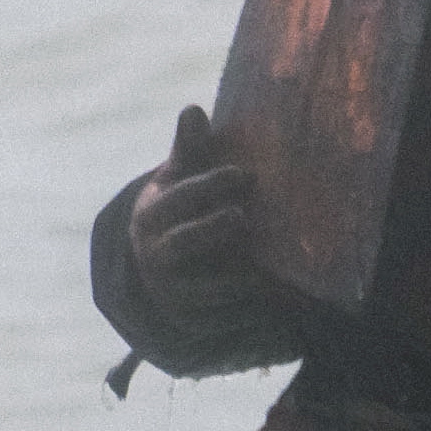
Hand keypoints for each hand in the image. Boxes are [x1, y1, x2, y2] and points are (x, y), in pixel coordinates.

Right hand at [129, 103, 264, 314]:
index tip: (246, 174)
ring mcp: (172, 292)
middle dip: (212, 230)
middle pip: (184, 244)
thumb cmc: (181, 209)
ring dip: (236, 278)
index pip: (178, 199)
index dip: (210, 186)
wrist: (160, 266)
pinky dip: (249, 313)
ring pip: (204, 289)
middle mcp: (155, 257)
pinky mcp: (192, 321)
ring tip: (271, 267)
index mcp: (151, 217)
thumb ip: (190, 149)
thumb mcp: (181, 179)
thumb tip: (193, 109)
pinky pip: (221, 321)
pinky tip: (279, 299)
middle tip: (244, 218)